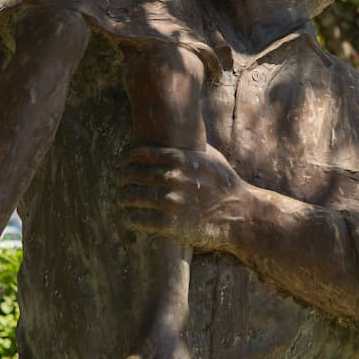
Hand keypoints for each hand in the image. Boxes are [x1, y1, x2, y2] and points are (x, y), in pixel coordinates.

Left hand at [116, 144, 249, 250]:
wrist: (240, 214)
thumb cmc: (226, 184)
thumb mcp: (211, 158)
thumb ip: (190, 148)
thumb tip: (174, 134)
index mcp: (182, 159)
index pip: (141, 154)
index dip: (126, 158)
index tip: (121, 162)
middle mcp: (174, 178)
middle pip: (134, 175)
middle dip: (121, 178)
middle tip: (117, 181)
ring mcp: (171, 201)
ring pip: (133, 197)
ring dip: (122, 197)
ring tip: (120, 198)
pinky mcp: (170, 224)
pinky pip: (140, 219)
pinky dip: (129, 218)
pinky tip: (127, 217)